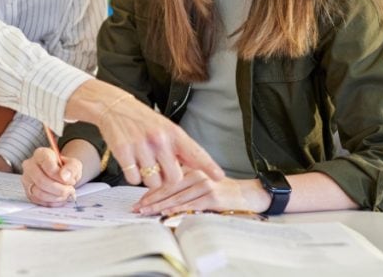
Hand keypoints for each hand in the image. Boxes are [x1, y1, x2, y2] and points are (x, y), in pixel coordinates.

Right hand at [21, 147, 81, 205]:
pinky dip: (52, 202)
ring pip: (39, 193)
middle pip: (41, 181)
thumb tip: (64, 177)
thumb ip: (71, 168)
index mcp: (41, 154)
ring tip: (66, 194)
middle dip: (59, 189)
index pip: (47, 165)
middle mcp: (29, 165)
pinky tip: (60, 198)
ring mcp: (27, 179)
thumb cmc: (65, 168)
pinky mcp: (28, 192)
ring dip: (56, 197)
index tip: (71, 180)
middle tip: (70, 190)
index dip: (60, 176)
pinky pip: (39, 201)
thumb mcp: (74, 164)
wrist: (61, 175)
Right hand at [98, 94, 222, 188]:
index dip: (208, 166)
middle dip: (168, 179)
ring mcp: (141, 146)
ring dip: (149, 179)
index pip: (195, 152)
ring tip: (144, 164)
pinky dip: (133, 176)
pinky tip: (131, 162)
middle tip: (160, 169)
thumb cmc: (142, 120)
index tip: (219, 177)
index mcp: (173, 133)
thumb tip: (198, 167)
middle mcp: (160, 139)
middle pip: (174, 178)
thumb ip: (180, 148)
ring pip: (153, 182)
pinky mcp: (123, 152)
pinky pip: (133, 179)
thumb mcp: (165, 128)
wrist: (114, 107)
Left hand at [132, 169, 269, 215]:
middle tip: (137, 207)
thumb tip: (160, 196)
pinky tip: (166, 212)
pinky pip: (190, 203)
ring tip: (146, 212)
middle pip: (167, 187)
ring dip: (159, 205)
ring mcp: (204, 183)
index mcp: (191, 169)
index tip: (139, 200)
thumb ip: (183, 185)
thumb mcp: (200, 183)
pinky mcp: (211, 195)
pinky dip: (176, 208)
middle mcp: (196, 173)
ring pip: (176, 196)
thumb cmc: (222, 190)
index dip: (151, 190)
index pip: (166, 180)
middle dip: (150, 199)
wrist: (246, 193)